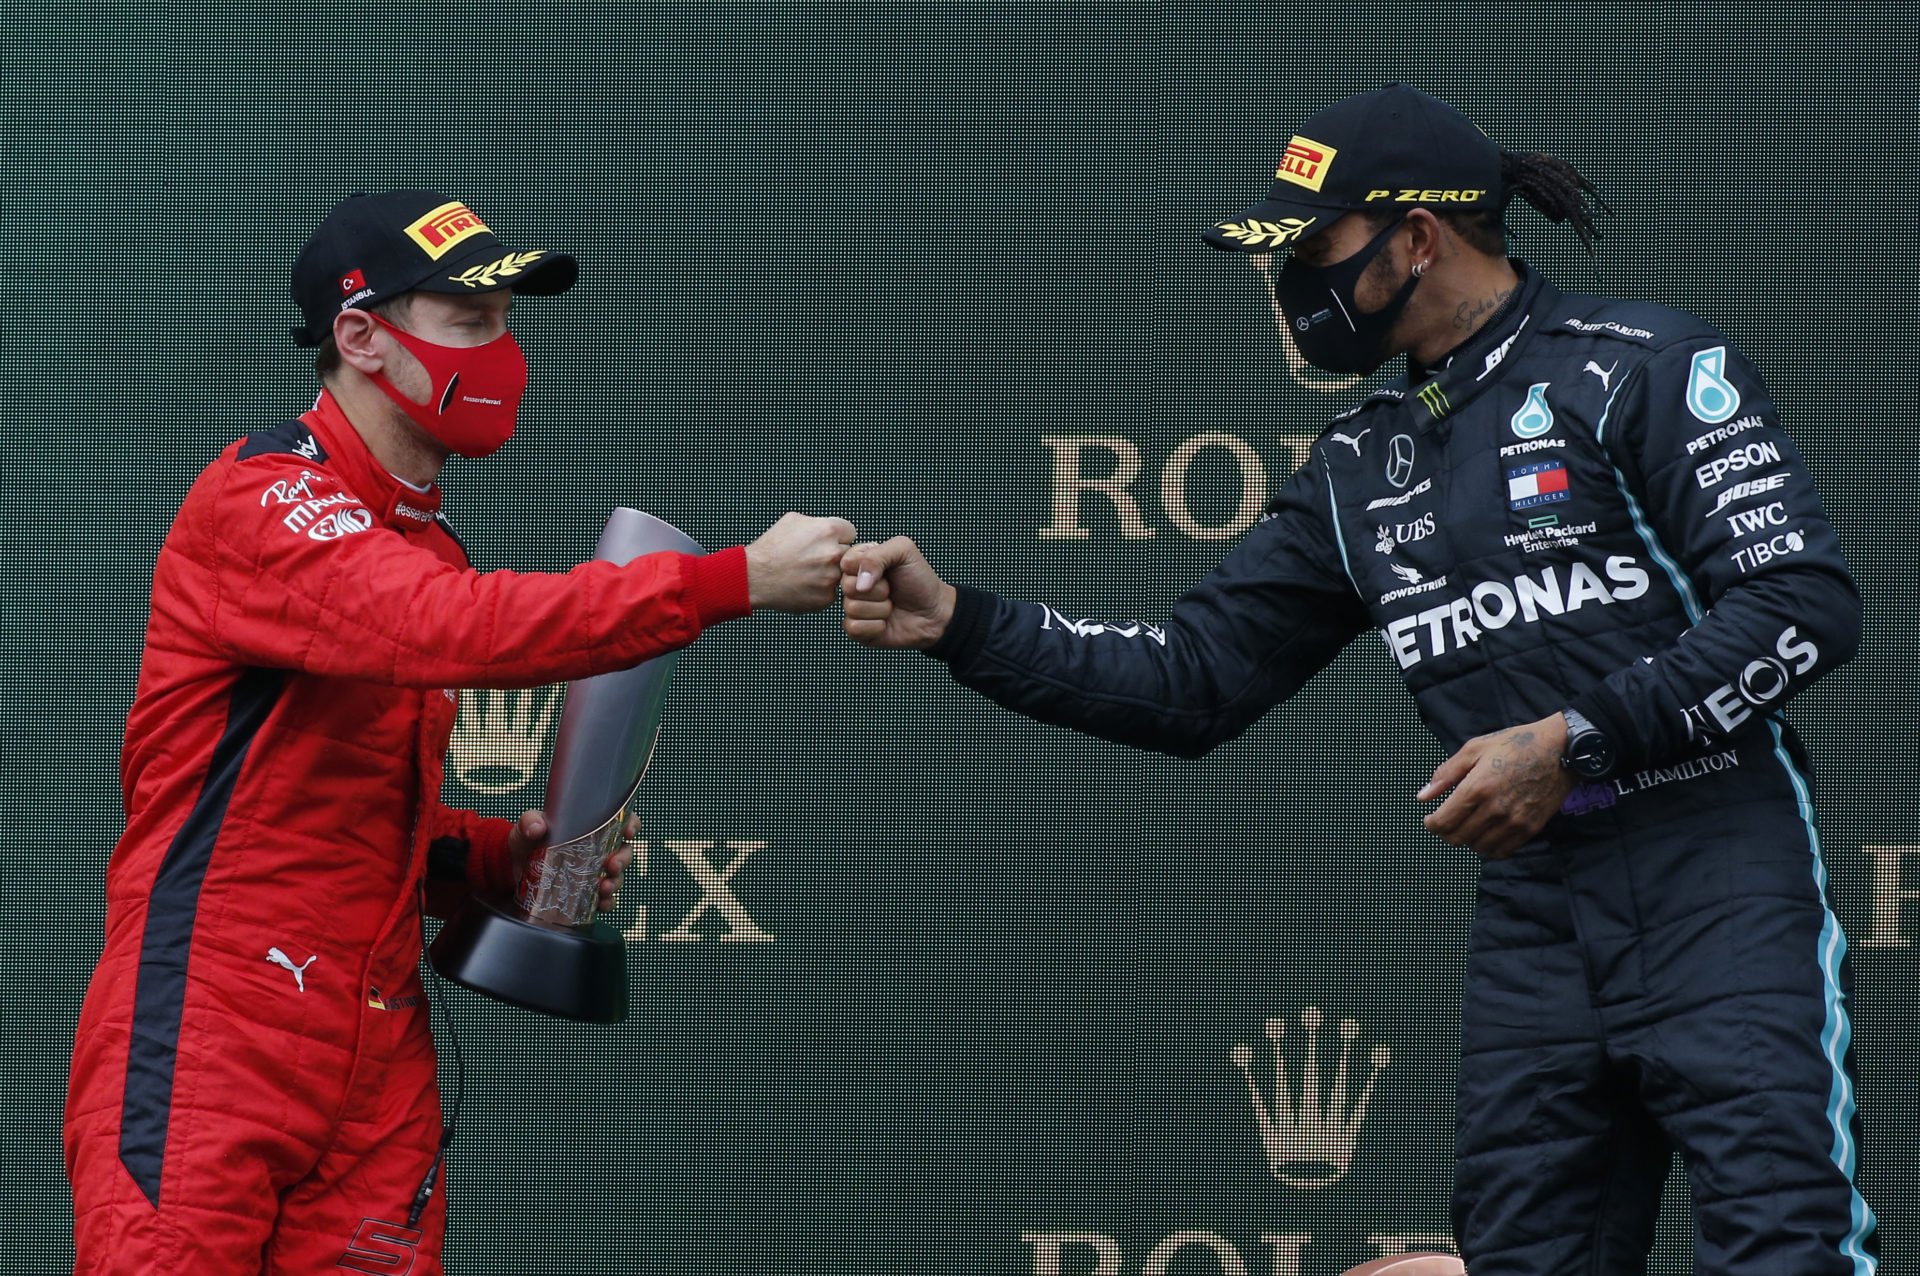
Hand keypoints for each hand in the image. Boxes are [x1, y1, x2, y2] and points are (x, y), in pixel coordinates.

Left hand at [506, 810, 636, 912]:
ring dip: (615, 882)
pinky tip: (601, 904)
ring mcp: (593, 872)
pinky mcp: (586, 893)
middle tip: (612, 865)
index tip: (628, 831)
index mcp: (589, 827)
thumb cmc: (525, 842)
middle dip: (623, 859)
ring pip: (617, 877)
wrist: (513, 869)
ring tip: (604, 887)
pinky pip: (605, 899)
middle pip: (623, 851)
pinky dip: (607, 903)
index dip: (631, 824)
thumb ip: (529, 822)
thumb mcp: (526, 828)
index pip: (620, 821)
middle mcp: (597, 850)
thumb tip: (537, 827)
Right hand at [745, 512, 856, 612]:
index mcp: (829, 530)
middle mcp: (833, 553)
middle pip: (848, 554)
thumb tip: (834, 527)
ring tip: (807, 572)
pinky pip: (832, 592)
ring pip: (841, 574)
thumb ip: (819, 522)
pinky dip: (821, 590)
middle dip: (835, 556)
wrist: (753, 576)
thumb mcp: (793, 520)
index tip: (826, 543)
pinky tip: (804, 585)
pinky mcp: (826, 598)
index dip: (838, 537)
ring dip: (829, 574)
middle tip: (814, 559)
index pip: (850, 532)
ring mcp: (831, 578)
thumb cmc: (771, 548)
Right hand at [841, 536, 956, 649]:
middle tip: (891, 590)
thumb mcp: (904, 551)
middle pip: (847, 586)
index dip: (867, 568)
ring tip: (891, 605)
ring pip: (851, 608)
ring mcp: (853, 606)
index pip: (846, 562)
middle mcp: (854, 583)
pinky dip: (876, 626)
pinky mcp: (856, 630)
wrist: (934, 613)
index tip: (886, 571)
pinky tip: (886, 622)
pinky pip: (854, 628)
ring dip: (880, 609)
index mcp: (860, 561)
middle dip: (878, 590)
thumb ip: (877, 555)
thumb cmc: (920, 580)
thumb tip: (859, 583)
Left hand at [1418, 714, 1574, 859]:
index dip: (1431, 824)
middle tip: (1447, 821)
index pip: (1443, 822)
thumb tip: (1423, 796)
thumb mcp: (1475, 749)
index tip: (1430, 818)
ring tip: (1468, 824)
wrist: (1560, 749)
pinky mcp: (1530, 828)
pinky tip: (1486, 832)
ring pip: (1478, 847)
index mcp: (1477, 787)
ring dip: (1467, 839)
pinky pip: (1501, 850)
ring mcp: (1514, 821)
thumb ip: (1446, 774)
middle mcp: (1495, 809)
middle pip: (1457, 838)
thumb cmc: (1515, 744)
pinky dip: (1488, 846)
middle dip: (1446, 832)